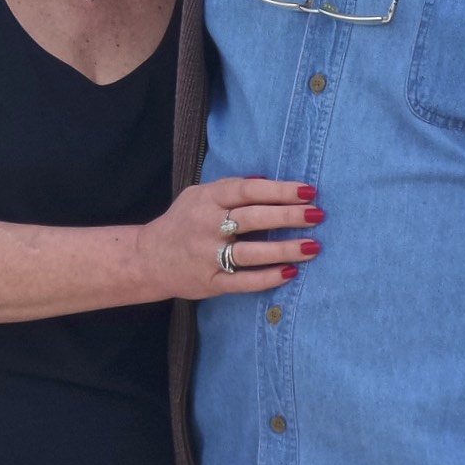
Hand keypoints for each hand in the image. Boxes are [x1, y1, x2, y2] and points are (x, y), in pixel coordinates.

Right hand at [141, 176, 321, 300]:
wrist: (148, 259)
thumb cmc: (182, 222)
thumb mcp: (197, 196)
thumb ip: (228, 188)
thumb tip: (267, 181)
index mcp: (205, 200)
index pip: (246, 191)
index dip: (278, 190)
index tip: (308, 190)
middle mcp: (206, 226)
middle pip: (252, 219)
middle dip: (289, 216)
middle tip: (317, 215)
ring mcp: (207, 256)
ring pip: (251, 252)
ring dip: (284, 249)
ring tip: (313, 246)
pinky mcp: (210, 283)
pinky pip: (243, 281)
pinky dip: (268, 277)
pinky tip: (290, 272)